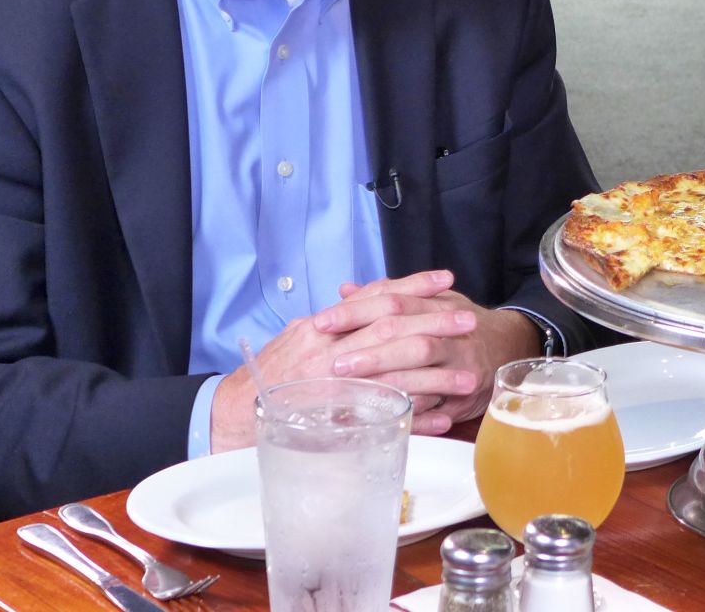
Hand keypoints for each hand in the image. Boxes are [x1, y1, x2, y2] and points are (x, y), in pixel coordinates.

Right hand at [207, 270, 478, 450]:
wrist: (234, 415)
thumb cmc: (270, 373)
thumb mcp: (299, 335)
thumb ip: (334, 319)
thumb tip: (359, 296)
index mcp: (322, 328)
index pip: (373, 299)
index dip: (412, 287)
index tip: (446, 280)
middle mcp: (330, 354)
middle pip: (393, 333)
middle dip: (435, 325)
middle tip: (470, 321)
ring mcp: (335, 390)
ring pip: (396, 377)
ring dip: (436, 378)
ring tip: (469, 376)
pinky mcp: (338, 424)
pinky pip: (385, 420)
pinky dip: (417, 419)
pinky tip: (444, 418)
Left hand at [319, 272, 543, 430]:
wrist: (508, 346)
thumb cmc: (457, 323)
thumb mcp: (427, 300)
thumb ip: (387, 295)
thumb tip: (345, 290)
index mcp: (437, 307)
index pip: (393, 303)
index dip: (356, 312)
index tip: (322, 322)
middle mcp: (451, 336)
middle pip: (409, 339)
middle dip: (370, 353)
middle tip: (334, 362)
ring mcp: (460, 368)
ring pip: (424, 374)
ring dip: (388, 382)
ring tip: (353, 390)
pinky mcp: (465, 400)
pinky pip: (436, 409)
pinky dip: (410, 413)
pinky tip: (383, 416)